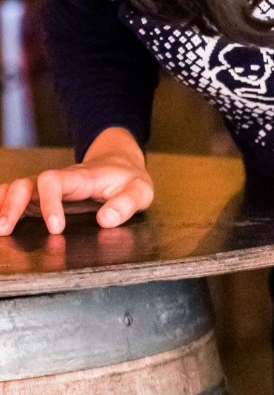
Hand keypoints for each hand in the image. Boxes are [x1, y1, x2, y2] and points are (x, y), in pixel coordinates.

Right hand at [0, 128, 153, 235]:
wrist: (121, 165)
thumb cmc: (128, 179)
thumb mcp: (139, 190)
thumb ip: (126, 204)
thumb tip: (105, 220)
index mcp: (81, 178)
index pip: (55, 182)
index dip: (50, 203)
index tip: (55, 228)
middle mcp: (59, 180)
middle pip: (27, 184)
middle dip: (13, 205)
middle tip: (4, 229)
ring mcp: (48, 189)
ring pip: (17, 190)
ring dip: (3, 206)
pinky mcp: (43, 198)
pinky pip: (17, 197)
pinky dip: (3, 204)